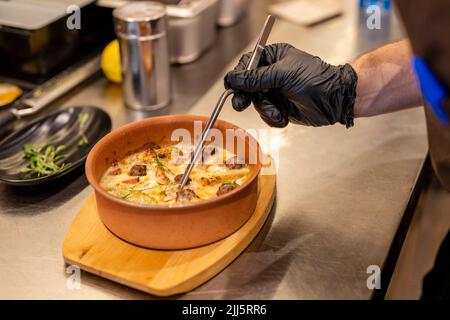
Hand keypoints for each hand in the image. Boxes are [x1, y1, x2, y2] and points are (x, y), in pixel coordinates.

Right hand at [224, 43, 357, 127]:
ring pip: (255, 102)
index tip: (231, 86)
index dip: (238, 76)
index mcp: (272, 57)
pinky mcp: (279, 107)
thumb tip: (233, 79)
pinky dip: (273, 118)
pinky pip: (265, 114)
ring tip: (277, 112)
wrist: (334, 100)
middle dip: (245, 96)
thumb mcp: (282, 75)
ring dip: (265, 110)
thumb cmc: (315, 79)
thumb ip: (255, 78)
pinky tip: (284, 117)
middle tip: (240, 104)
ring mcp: (275, 91)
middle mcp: (271, 74)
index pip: (247, 64)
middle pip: (246, 85)